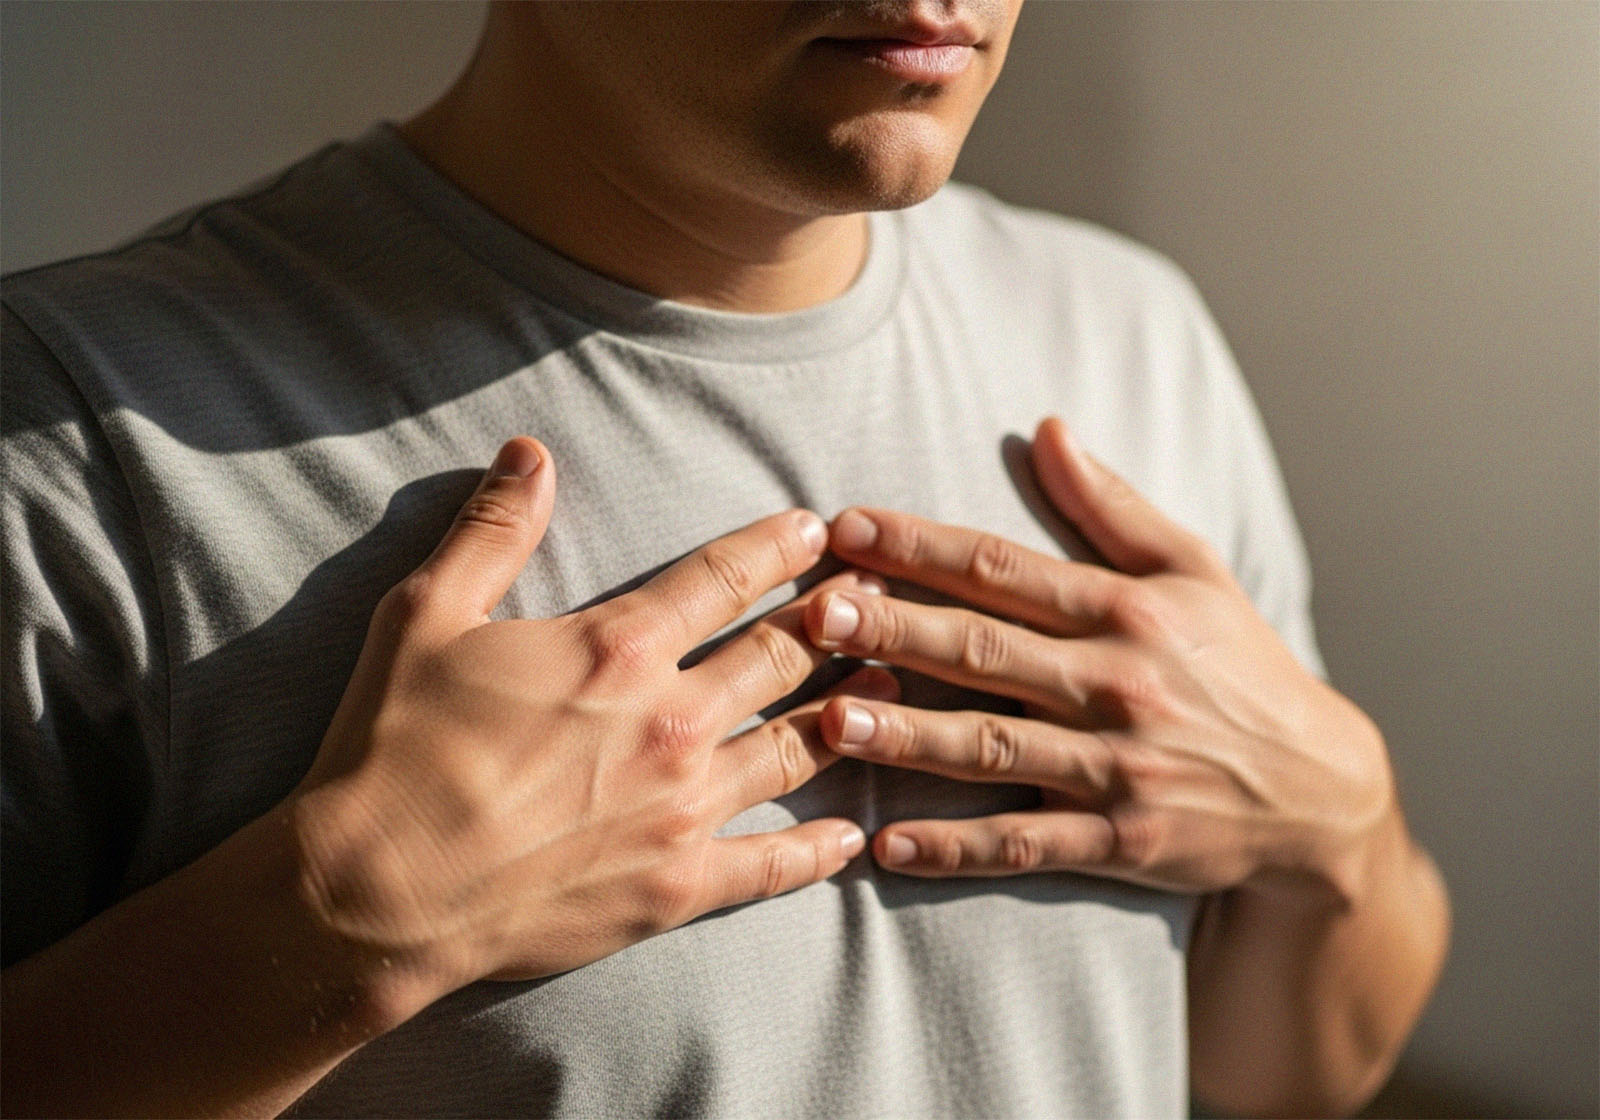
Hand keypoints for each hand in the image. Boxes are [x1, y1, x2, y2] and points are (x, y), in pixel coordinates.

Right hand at [291, 437, 893, 1018]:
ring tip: (893, 685)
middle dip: (835, 620)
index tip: (818, 529)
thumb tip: (530, 452)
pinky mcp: (677, 886)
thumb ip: (491, 530)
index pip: (722, 578)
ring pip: (796, 747)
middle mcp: (670, 720)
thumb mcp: (425, 615)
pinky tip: (854, 837)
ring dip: (849, 711)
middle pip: (780, 656)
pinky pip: (772, 866)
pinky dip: (819, 850)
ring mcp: (682, 808)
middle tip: (879, 599)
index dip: (776, 548)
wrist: (376, 892)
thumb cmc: (392, 749)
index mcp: (618, 648)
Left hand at [802, 416, 1395, 906]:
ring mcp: (1117, 768)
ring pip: (995, 748)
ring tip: (834, 721)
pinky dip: (958, 848)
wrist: (1321, 791)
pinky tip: (890, 846)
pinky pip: (1027, 845)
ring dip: (911, 735)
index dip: (920, 545)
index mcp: (1126, 610)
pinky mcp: (1121, 843)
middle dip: (897, 627)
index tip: (846, 525)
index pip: (1004, 567)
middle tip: (818, 611)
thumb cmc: (1241, 667)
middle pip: (987, 649)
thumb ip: (1111, 505)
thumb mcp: (1195, 570)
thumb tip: (1046, 428)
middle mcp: (1117, 684)